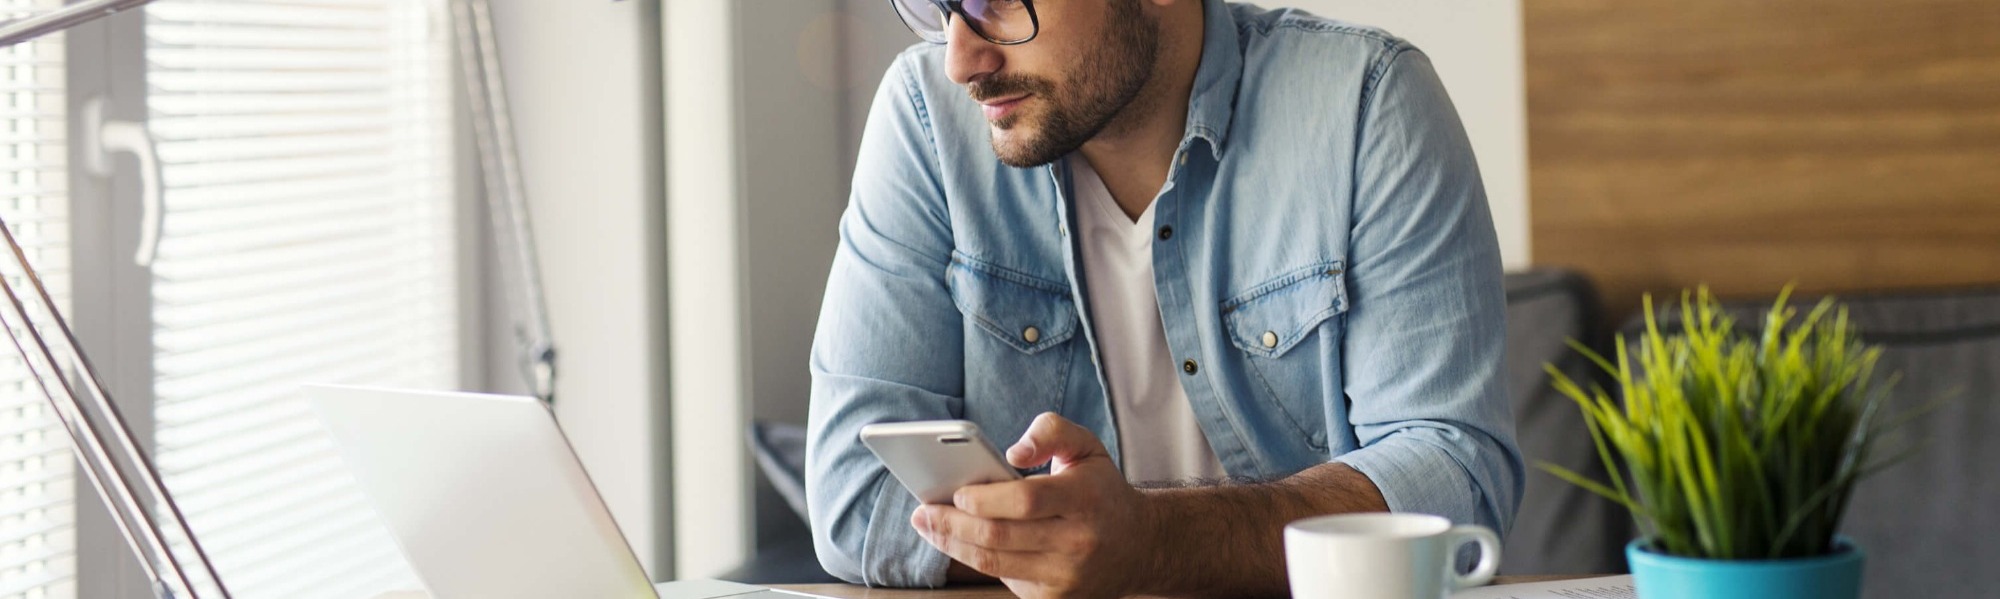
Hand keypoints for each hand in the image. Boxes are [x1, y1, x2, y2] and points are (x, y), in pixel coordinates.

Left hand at [911, 412, 1157, 598]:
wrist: (1140, 547)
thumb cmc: (1102, 492)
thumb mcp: (1087, 448)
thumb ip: (1051, 431)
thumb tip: (1013, 451)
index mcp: (1085, 500)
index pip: (1027, 501)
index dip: (986, 498)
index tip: (957, 492)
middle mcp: (1077, 542)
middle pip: (1000, 536)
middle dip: (952, 524)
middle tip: (923, 511)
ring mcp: (1066, 576)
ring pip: (994, 562)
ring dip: (952, 544)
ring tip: (928, 526)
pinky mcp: (1054, 598)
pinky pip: (1003, 578)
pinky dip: (975, 559)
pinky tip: (957, 542)